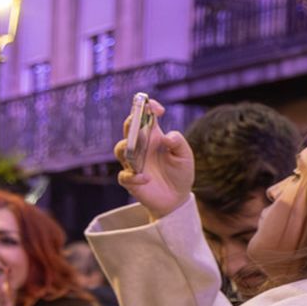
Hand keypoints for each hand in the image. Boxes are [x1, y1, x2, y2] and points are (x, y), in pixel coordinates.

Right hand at [116, 98, 193, 219]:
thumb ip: (179, 143)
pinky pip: (125, 176)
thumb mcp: (185, 156)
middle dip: (131, 122)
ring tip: (139, 151)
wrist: (177, 198)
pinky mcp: (131, 181)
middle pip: (129, 129)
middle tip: (138, 120)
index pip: (145, 116)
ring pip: (121, 149)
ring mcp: (134, 163)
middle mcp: (141, 147)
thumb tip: (167, 137)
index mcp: (153, 137)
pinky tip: (146, 178)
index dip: (147, 107)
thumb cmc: (180, 172)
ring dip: (128, 147)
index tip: (158, 108)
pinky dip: (133, 176)